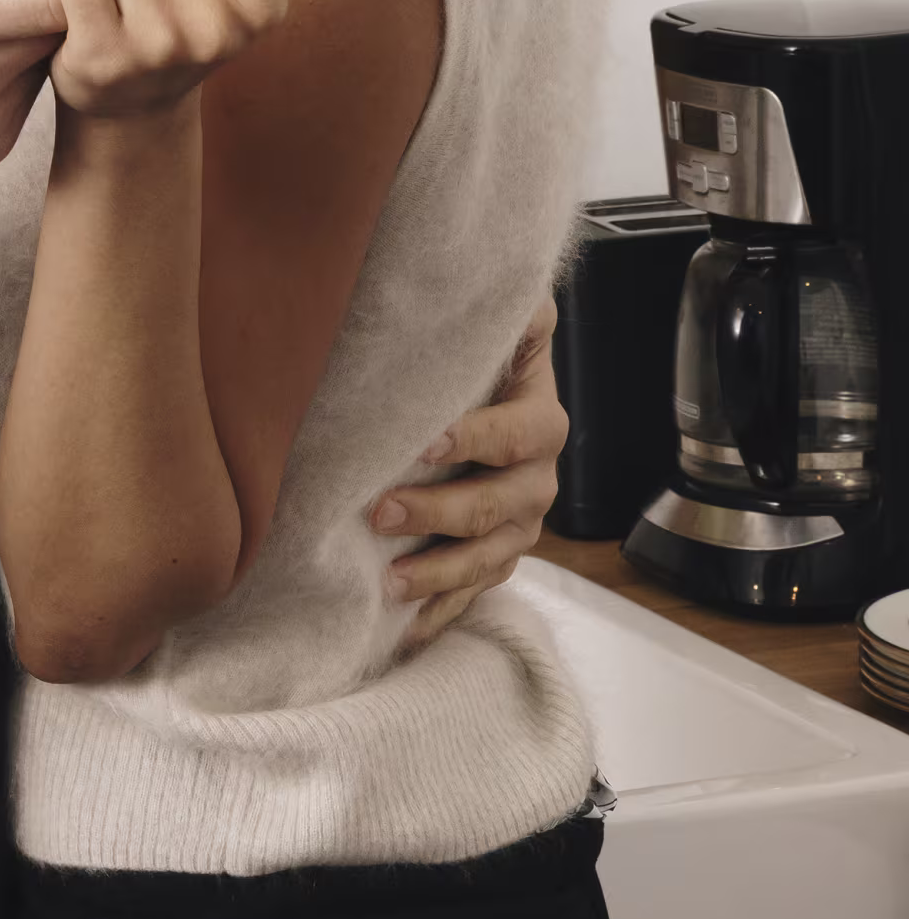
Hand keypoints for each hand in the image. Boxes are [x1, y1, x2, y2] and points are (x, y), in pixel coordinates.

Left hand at [372, 298, 568, 647]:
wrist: (489, 401)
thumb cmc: (480, 361)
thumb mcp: (502, 326)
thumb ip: (514, 308)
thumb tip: (522, 289)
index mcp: (540, 421)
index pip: (513, 434)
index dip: (472, 438)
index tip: (420, 443)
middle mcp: (539, 480)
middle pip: (494, 506)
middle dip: (436, 512)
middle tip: (378, 512)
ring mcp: (522, 527)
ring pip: (486, 559)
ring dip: (437, 573)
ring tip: (388, 582)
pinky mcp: (498, 558)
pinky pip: (475, 593)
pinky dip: (441, 612)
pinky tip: (405, 630)